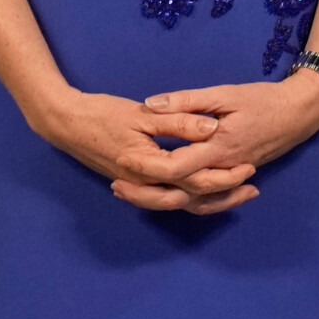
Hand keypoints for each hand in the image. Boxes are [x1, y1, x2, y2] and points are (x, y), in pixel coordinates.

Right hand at [24, 89, 252, 214]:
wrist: (66, 123)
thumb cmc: (102, 114)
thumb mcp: (142, 114)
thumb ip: (178, 121)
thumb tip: (211, 128)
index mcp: (149, 166)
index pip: (195, 178)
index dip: (224, 175)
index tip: (249, 166)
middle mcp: (146, 184)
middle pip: (192, 199)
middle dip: (224, 196)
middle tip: (251, 187)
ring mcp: (139, 187)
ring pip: (181, 205)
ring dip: (210, 202)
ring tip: (237, 195)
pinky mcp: (136, 184)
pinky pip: (167, 200)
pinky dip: (189, 199)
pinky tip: (202, 193)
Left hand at [135, 76, 318, 206]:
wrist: (298, 114)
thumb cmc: (262, 100)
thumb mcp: (225, 94)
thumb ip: (187, 101)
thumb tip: (151, 104)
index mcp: (218, 148)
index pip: (177, 166)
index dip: (148, 165)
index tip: (122, 158)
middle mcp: (222, 169)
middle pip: (180, 191)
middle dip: (147, 192)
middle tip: (116, 186)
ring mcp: (229, 177)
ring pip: (192, 200)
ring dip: (162, 199)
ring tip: (132, 194)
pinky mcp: (232, 177)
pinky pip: (206, 197)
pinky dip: (183, 199)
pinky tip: (165, 194)